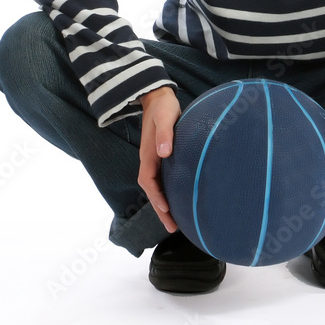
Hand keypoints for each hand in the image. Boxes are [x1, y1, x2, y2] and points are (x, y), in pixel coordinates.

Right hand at [137, 86, 181, 232]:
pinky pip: (161, 180)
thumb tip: (164, 153)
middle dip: (160, 209)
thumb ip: (165, 134)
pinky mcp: (160, 157)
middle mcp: (149, 159)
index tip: (166, 209)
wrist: (158, 97)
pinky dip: (166, 193)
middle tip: (172, 227)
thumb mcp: (165, 118)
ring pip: (155, 187)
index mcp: (149, 154)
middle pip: (151, 190)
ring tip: (174, 222)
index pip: (149, 181)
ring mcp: (154, 159)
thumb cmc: (163, 107)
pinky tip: (176, 200)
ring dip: (163, 204)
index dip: (156, 196)